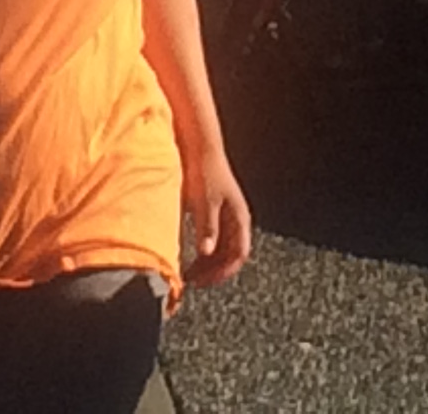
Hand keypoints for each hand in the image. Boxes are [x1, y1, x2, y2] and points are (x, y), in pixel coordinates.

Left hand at [183, 143, 253, 286]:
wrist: (200, 147)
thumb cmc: (205, 171)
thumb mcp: (205, 201)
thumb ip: (207, 227)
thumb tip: (206, 253)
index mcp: (239, 218)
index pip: (239, 254)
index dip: (223, 271)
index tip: (204, 281)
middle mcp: (236, 220)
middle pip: (230, 256)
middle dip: (213, 271)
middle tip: (192, 281)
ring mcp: (226, 217)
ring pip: (221, 251)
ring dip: (207, 265)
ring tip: (188, 273)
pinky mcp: (214, 214)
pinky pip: (213, 242)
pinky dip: (203, 253)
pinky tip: (188, 256)